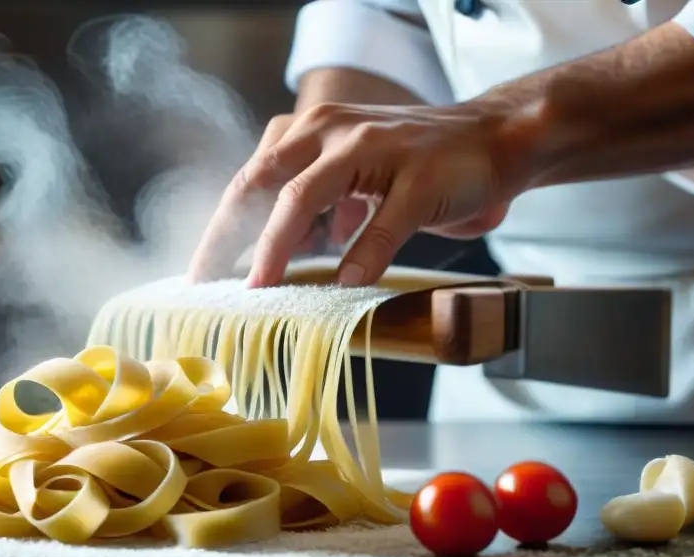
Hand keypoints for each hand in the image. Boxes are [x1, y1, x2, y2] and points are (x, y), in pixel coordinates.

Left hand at [189, 101, 531, 286]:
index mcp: (309, 131)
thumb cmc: (413, 161)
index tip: (199, 271)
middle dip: (228, 236)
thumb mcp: (348, 175)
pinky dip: (361, 257)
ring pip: (305, 197)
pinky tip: (345, 285)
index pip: (249, 180)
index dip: (220, 227)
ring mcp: (374, 150)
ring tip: (260, 287)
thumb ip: (310, 205)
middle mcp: (331, 131)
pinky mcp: (418, 175)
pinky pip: (381, 223)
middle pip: (261, 184)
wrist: (494, 136)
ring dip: (276, 246)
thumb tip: (270, 253)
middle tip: (207, 281)